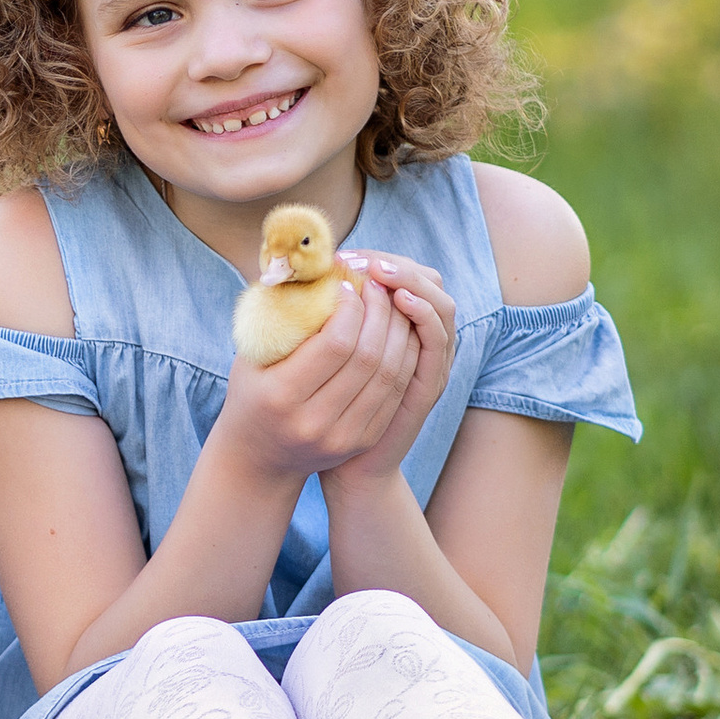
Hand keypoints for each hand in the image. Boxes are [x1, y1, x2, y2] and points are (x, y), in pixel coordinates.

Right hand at [219, 272, 425, 483]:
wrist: (256, 457)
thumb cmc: (250, 394)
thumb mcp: (250, 357)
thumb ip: (277, 319)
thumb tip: (310, 272)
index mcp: (281, 396)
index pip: (335, 344)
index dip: (350, 308)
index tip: (347, 285)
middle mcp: (314, 421)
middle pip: (367, 358)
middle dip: (379, 313)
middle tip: (376, 286)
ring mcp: (343, 436)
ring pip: (389, 374)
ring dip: (397, 332)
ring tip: (391, 303)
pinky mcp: (363, 440)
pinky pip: (395, 392)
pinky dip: (403, 358)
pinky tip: (397, 334)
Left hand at [321, 250, 456, 489]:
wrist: (337, 467)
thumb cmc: (313, 407)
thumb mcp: (314, 358)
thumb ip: (313, 321)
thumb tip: (282, 271)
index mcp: (394, 330)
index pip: (406, 275)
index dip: (381, 258)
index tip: (344, 251)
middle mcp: (420, 342)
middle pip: (427, 283)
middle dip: (394, 265)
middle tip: (361, 256)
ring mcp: (431, 362)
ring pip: (437, 308)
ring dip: (409, 283)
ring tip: (377, 269)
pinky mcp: (432, 384)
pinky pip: (437, 343)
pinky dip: (423, 316)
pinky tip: (399, 299)